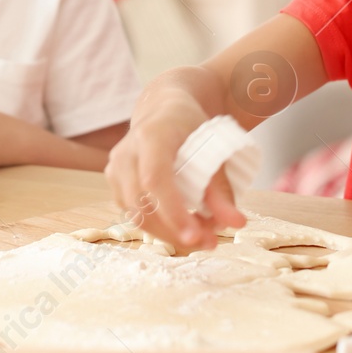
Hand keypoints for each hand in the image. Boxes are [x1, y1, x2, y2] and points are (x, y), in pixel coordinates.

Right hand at [104, 98, 246, 249]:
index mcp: (151, 136)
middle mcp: (126, 152)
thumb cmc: (189, 126)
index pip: (155, 179)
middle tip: (210, 242)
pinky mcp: (114, 183)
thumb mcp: (212, 147)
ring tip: (202, 234)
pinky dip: (159, 226)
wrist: (162, 110)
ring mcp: (115, 168)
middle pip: (142, 204)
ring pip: (135, 215)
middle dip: (175, 231)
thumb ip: (222, 188)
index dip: (173, 212)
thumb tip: (237, 224)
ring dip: (168, 233)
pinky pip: (133, 214)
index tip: (196, 236)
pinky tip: (183, 225)